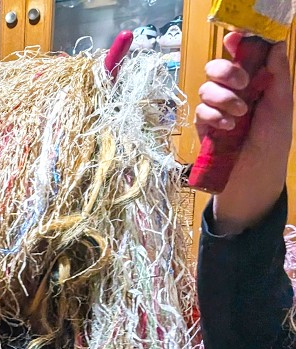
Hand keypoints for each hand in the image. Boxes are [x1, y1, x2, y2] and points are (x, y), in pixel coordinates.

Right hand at [197, 33, 292, 234]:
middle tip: (242, 83)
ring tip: (239, 115)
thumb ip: (277, 76)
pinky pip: (200, 112)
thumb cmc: (272, 142)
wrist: (255, 176)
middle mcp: (233, 92)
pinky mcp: (203, 126)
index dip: (236, 45)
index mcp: (254, 83)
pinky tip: (227, 128)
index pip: (241, 57)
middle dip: (225, 71)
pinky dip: (213, 116)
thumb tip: (276, 45)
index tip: (235, 40)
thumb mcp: (281, 106)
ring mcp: (216, 109)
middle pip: (215, 68)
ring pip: (205, 89)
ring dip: (222, 98)